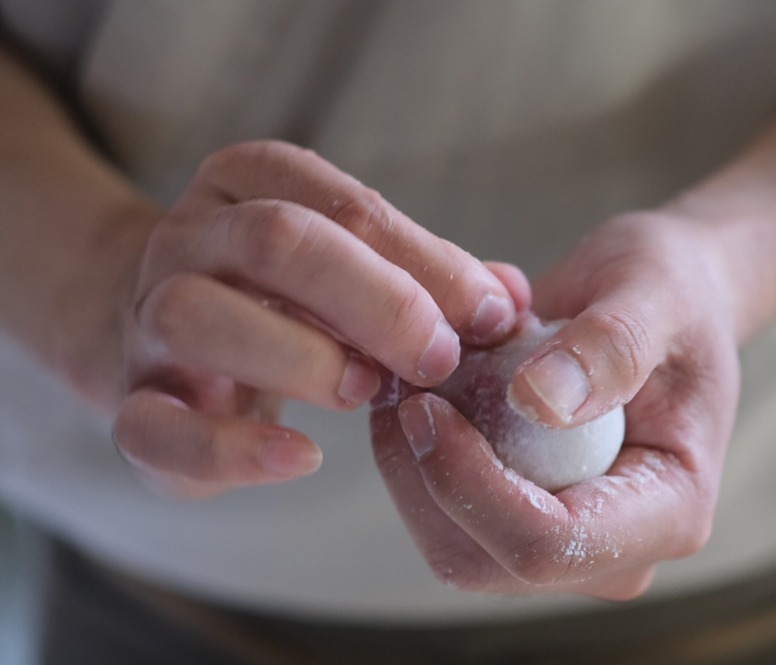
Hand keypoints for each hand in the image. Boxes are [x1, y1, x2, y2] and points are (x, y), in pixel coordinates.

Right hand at [112, 141, 519, 497]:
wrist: (161, 335)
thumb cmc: (283, 298)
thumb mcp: (354, 266)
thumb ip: (430, 277)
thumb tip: (511, 301)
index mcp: (250, 184)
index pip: (343, 204)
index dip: (425, 260)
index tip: (490, 315)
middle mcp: (189, 239)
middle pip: (275, 242)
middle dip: (376, 300)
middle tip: (440, 357)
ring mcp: (149, 320)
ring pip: (200, 317)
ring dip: (303, 357)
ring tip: (368, 390)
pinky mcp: (132, 405)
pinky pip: (154, 427)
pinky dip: (230, 449)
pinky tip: (302, 457)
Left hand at [370, 212, 740, 597]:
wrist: (660, 300)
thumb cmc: (672, 293)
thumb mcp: (656, 293)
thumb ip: (611, 345)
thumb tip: (539, 402)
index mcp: (670, 511)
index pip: (549, 545)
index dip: (471, 487)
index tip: (424, 407)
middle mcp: (614, 547)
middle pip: (484, 559)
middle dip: (424, 478)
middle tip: (404, 385)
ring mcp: (565, 540)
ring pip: (448, 543)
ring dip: (410, 465)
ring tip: (417, 376)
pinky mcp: (521, 517)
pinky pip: (440, 514)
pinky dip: (414, 455)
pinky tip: (429, 389)